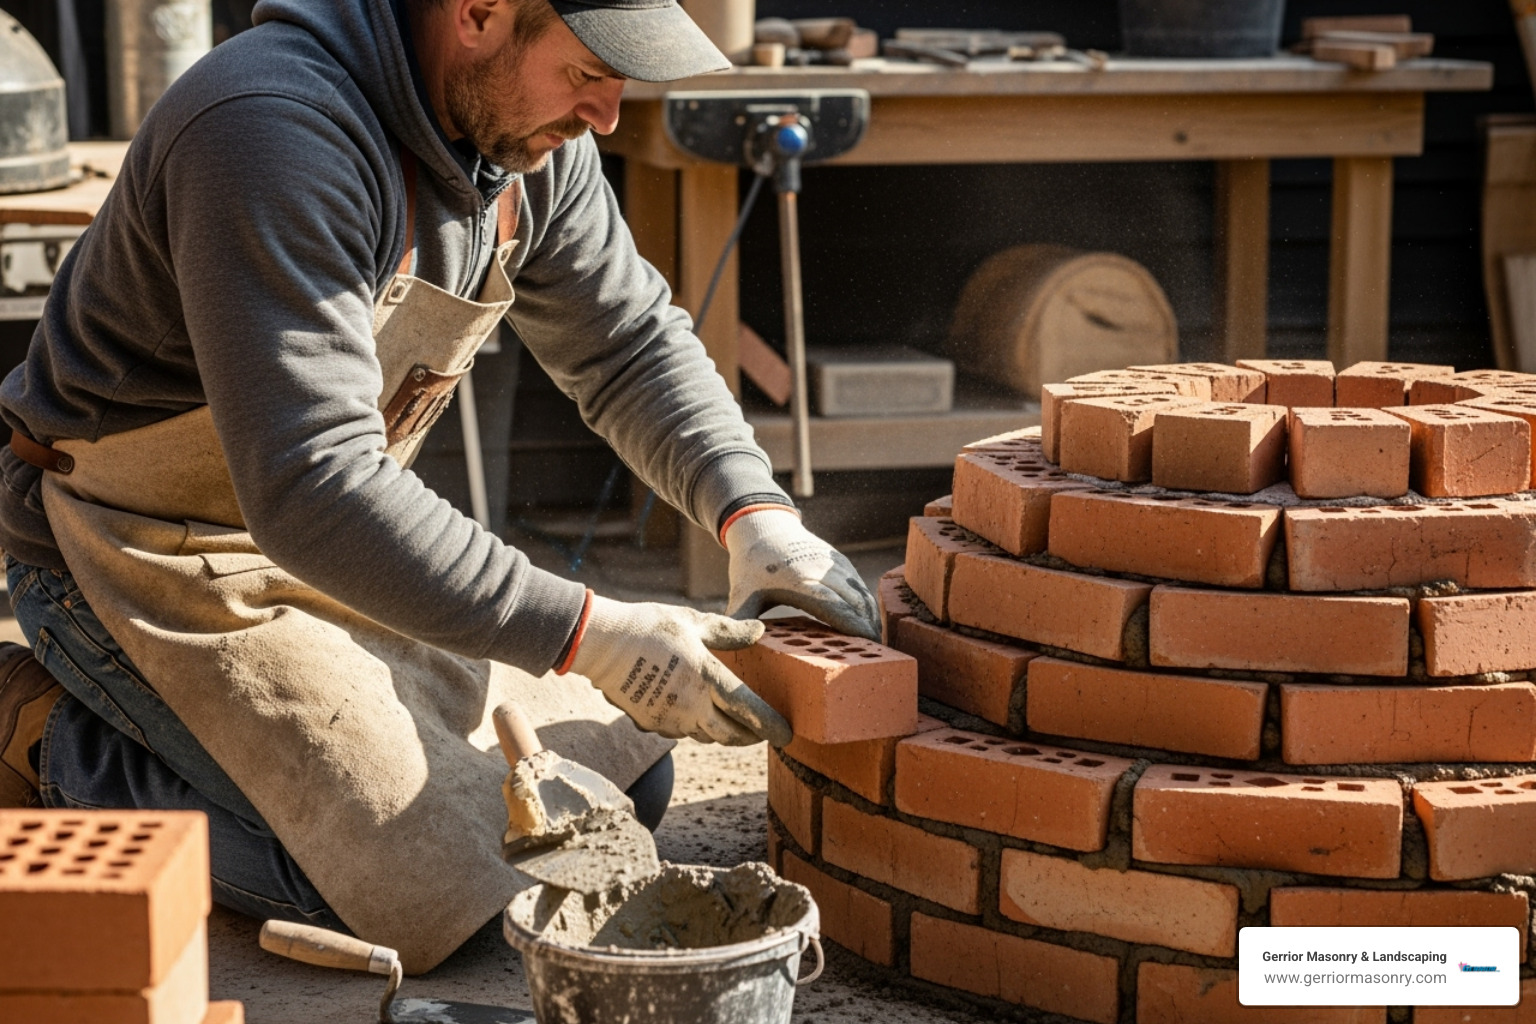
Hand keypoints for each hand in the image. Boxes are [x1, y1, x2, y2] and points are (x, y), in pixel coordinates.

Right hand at [568, 595, 792, 746]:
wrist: (601, 644)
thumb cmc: (648, 627)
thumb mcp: (692, 622)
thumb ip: (728, 631)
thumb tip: (758, 631)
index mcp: (707, 679)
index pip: (749, 711)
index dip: (771, 726)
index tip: (786, 735)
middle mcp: (692, 707)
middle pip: (731, 735)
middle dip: (751, 737)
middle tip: (763, 732)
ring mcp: (670, 720)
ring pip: (706, 737)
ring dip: (723, 733)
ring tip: (733, 723)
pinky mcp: (650, 724)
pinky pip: (681, 732)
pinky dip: (694, 727)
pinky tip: (694, 712)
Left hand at [723, 507, 880, 641]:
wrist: (763, 527)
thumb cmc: (751, 567)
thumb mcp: (741, 594)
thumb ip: (738, 622)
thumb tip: (735, 647)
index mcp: (797, 580)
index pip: (833, 605)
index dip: (852, 626)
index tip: (866, 645)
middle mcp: (820, 569)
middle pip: (854, 601)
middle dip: (868, 628)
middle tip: (878, 656)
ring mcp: (832, 563)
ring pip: (861, 592)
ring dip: (872, 617)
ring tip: (878, 645)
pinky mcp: (840, 561)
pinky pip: (860, 584)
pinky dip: (868, 604)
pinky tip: (871, 623)